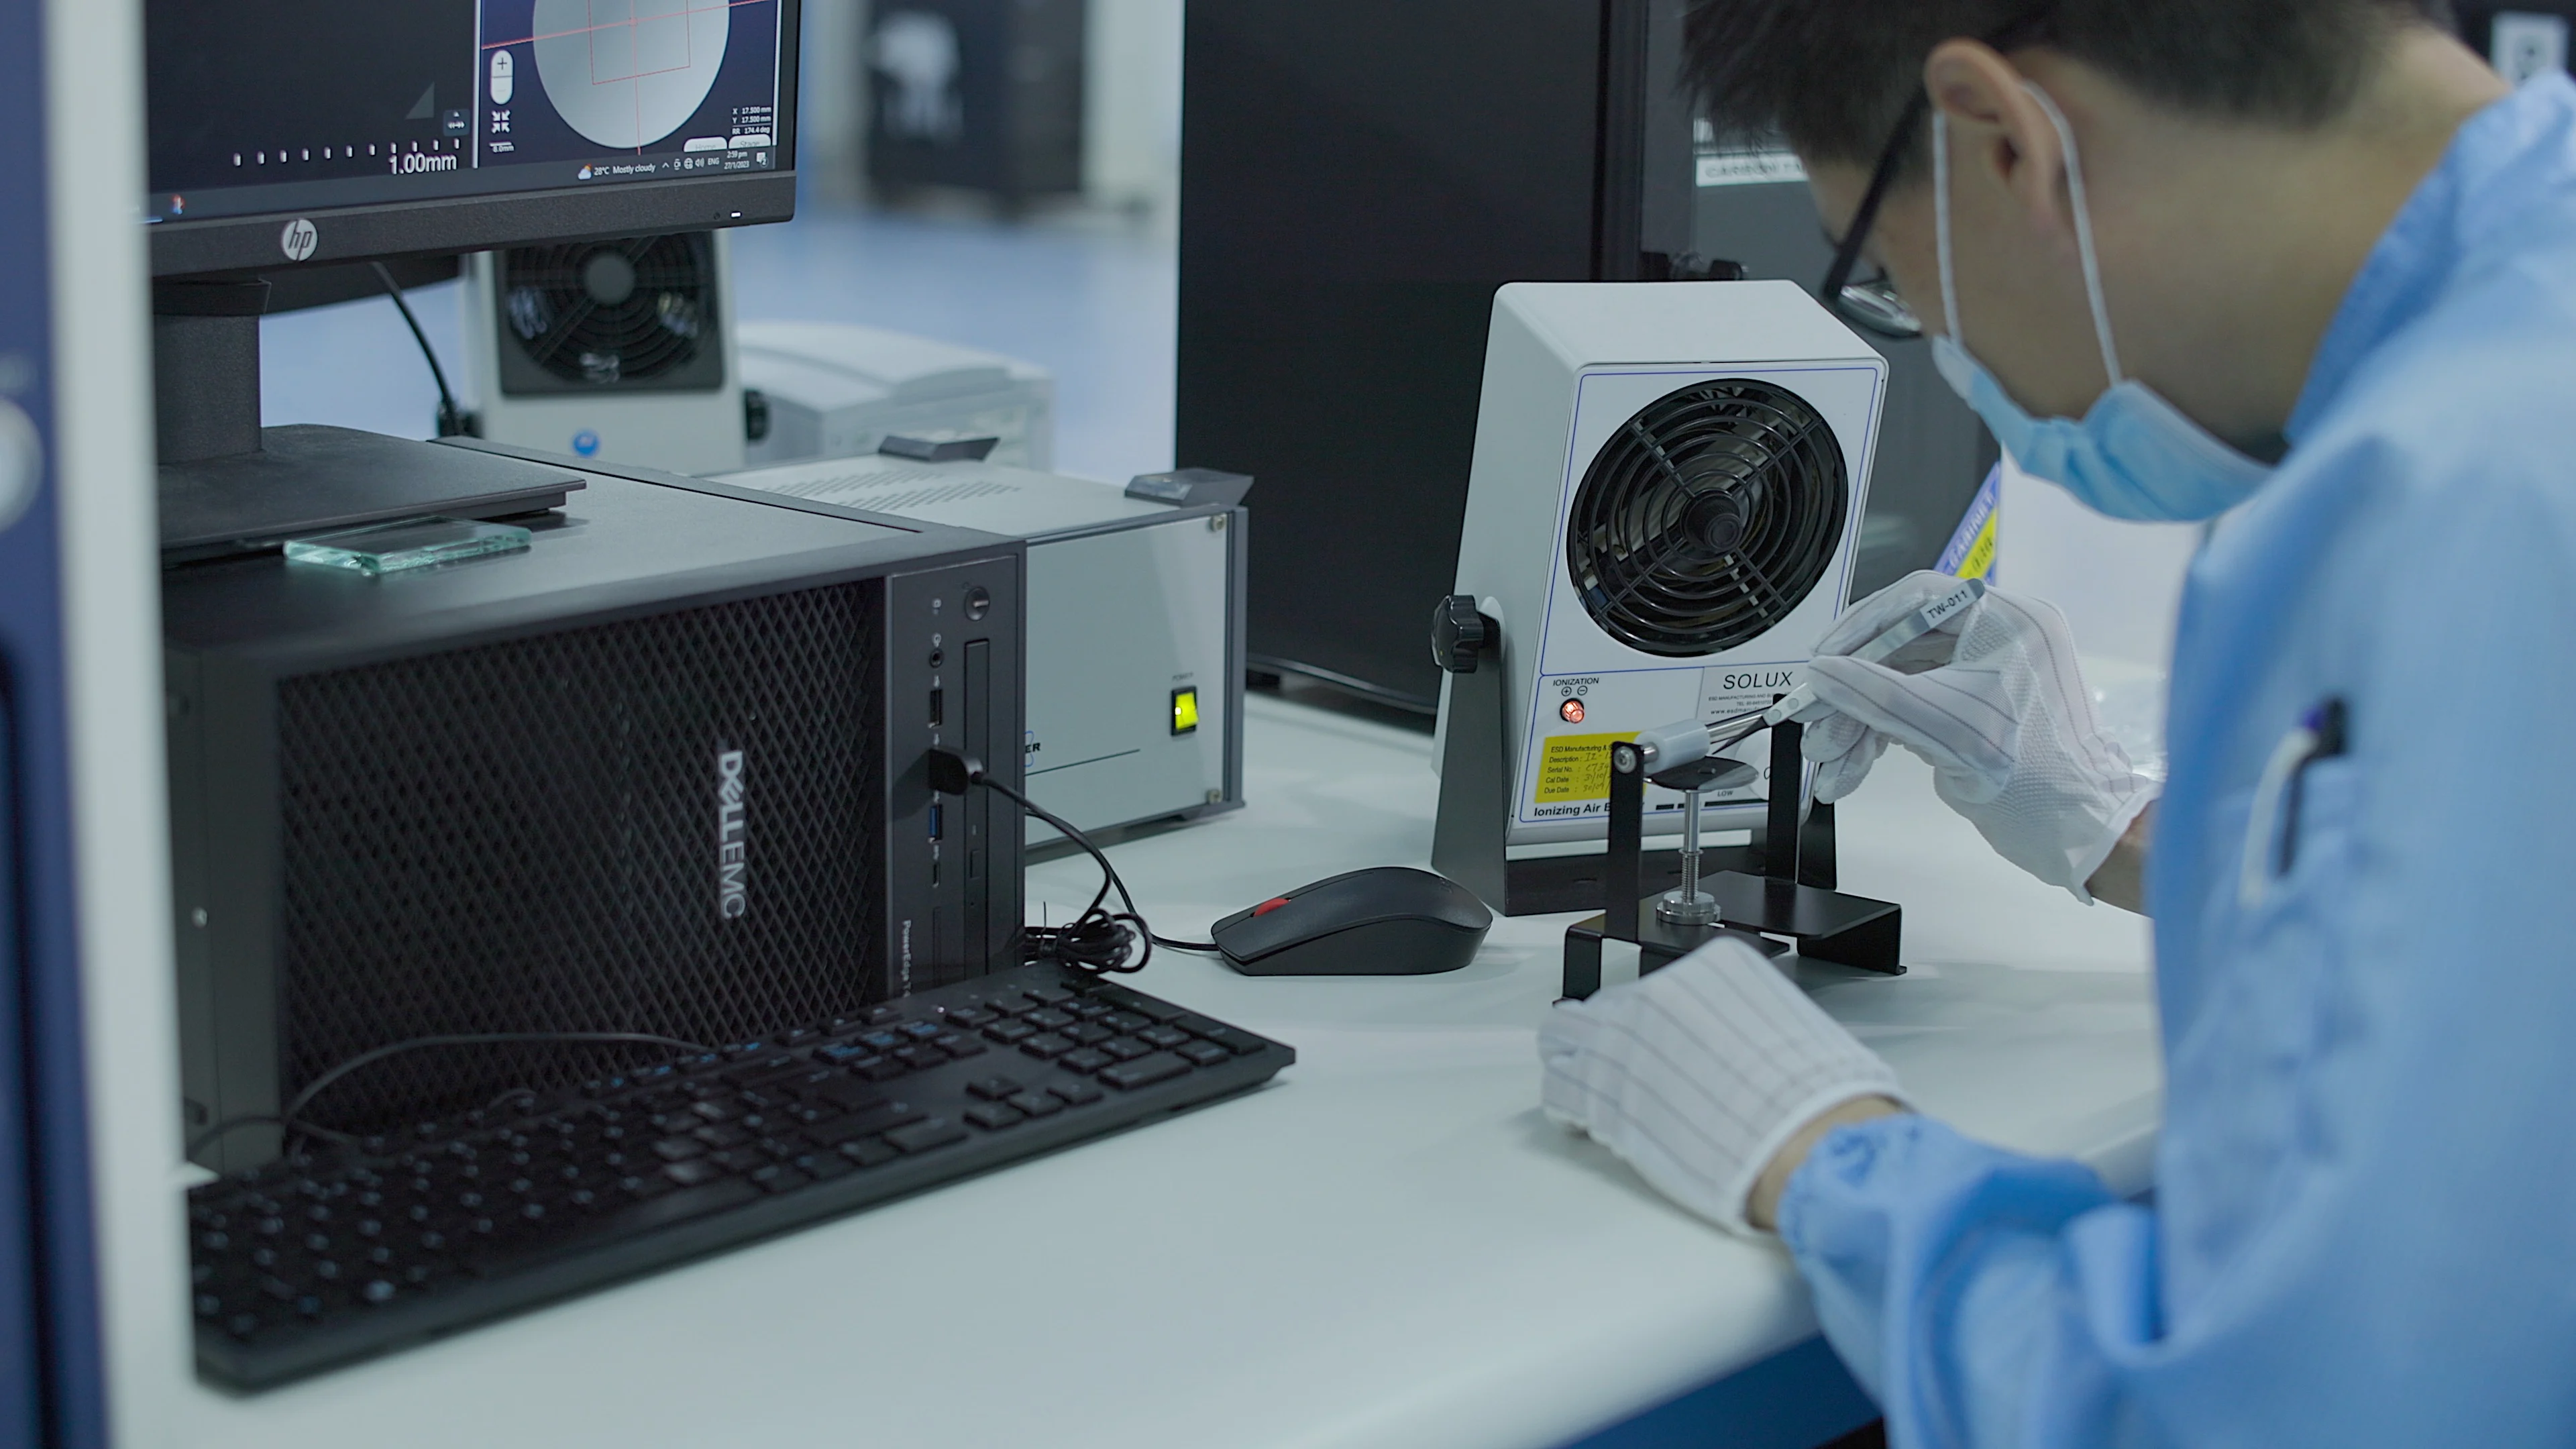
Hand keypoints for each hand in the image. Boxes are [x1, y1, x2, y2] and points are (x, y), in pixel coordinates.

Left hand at [1539, 937, 1907, 1234]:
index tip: (1662, 1037)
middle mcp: (1656, 994)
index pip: (1659, 982)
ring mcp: (1620, 1039)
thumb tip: (1730, 1042)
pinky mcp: (1598, 1092)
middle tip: (1624, 1061)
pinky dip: (1567, 1102)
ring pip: (1565, 1034)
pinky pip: (1558, 1087)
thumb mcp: (1787, 1027)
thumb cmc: (1812, 1096)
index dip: (1657, 1017)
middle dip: (1613, 1032)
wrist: (1806, 1142)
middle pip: (1608, 1003)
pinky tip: (1580, 1116)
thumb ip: (1742, 1022)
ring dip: (1577, 1056)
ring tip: (1588, 1080)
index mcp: (1708, 968)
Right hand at [1792, 572, 2155, 900]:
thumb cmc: (2037, 780)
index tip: (1823, 658)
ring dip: (1862, 721)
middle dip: (1855, 691)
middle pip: (1902, 646)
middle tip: (1816, 720)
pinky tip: (1852, 766)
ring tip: (1829, 758)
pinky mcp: (1977, 706)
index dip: (1861, 627)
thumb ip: (1876, 695)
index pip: (1917, 600)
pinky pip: (1917, 707)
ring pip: (1903, 682)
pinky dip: (1883, 734)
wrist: (2079, 833)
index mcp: (2007, 622)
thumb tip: (1821, 673)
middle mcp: (1999, 638)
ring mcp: (1987, 673)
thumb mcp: (1945, 730)